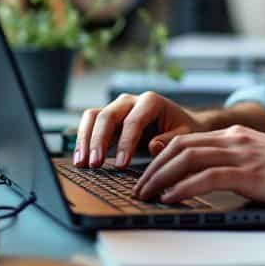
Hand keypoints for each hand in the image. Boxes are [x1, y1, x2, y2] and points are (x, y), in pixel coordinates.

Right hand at [73, 91, 202, 168]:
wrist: (179, 122)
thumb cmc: (182, 129)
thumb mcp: (184, 135)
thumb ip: (170, 141)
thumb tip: (153, 146)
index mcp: (151, 101)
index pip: (133, 121)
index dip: (125, 143)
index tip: (121, 164)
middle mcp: (130, 101)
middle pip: (108, 115)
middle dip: (99, 141)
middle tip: (95, 164)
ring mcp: (116, 108)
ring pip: (93, 117)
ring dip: (85, 140)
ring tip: (82, 164)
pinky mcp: (107, 119)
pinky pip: (89, 124)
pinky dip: (82, 140)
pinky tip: (80, 159)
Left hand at [132, 125, 264, 207]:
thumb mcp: (260, 159)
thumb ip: (235, 163)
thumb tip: (209, 180)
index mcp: (236, 135)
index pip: (187, 139)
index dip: (161, 155)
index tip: (148, 173)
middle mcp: (234, 139)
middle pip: (179, 146)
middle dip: (153, 168)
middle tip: (139, 188)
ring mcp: (241, 154)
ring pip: (187, 159)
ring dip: (161, 178)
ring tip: (147, 195)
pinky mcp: (249, 173)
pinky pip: (206, 177)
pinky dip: (183, 187)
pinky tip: (171, 198)